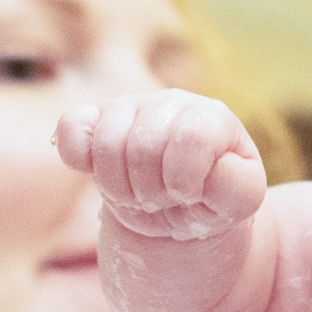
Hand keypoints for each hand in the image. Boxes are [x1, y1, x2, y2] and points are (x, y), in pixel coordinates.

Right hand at [56, 90, 266, 240]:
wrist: (176, 209)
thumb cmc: (210, 201)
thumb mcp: (238, 202)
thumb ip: (240, 188)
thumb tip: (218, 167)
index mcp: (213, 117)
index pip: (191, 139)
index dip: (183, 180)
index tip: (188, 196)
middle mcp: (171, 102)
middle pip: (143, 145)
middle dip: (150, 189)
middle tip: (160, 201)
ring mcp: (130, 107)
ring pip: (106, 141)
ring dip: (119, 186)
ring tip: (137, 195)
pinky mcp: (95, 120)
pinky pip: (72, 127)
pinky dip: (78, 156)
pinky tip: (97, 174)